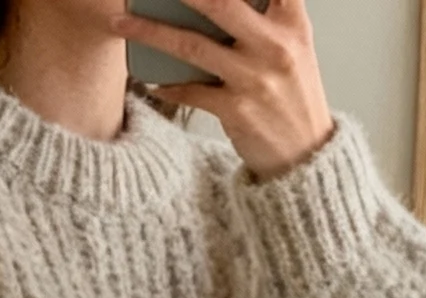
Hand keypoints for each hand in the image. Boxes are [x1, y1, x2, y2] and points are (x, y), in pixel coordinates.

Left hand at [116, 0, 334, 180]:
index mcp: (292, 22)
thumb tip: (211, 5)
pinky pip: (190, 91)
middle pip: (220, 2)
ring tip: (120, 23)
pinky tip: (150, 79)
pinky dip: (166, 85)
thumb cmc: (292, 94)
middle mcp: (275, 46)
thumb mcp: (294, 46)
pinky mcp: (237, 111)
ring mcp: (255, 79)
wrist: (305, 155)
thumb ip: (267, 16)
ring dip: (150, 32)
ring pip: (192, 45)